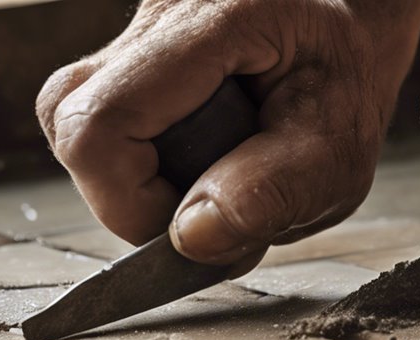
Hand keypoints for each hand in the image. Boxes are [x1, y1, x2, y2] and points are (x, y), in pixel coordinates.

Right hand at [37, 0, 419, 268]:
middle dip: (134, 196)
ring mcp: (133, 28)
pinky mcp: (126, 53)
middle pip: (72, 125)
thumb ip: (272, 194)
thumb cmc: (347, 81)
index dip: (126, 202)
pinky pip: (97, 119)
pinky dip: (140, 160)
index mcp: (211, 20)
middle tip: (211, 205)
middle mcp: (156, 12)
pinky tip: (196, 157)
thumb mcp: (338, 150)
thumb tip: (190, 238)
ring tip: (210, 179)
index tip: (193, 226)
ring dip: (137, 180)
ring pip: (76, 125)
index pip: (99, 124)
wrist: (347, 28)